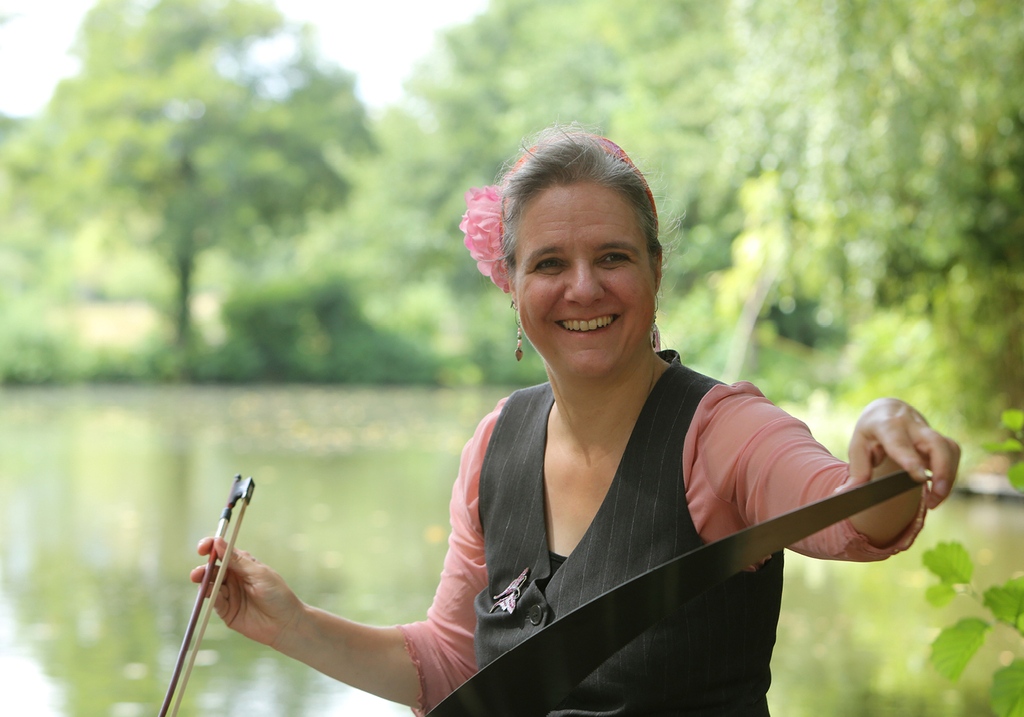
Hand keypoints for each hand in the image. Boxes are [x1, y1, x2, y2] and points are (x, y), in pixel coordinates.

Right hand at [192, 537, 304, 647]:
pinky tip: (209, 593)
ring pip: (209, 585)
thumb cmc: (277, 594)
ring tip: (200, 581)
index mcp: (243, 564)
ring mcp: (229, 594)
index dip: (211, 547)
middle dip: (203, 568)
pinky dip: (209, 596)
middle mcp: (233, 577)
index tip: (203, 548)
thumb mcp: (259, 574)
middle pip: (212, 569)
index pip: (223, 552)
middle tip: (198, 572)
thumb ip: (237, 560)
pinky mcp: (226, 611)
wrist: (285, 623)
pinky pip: (214, 602)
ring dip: (203, 582)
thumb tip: (218, 541)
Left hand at [846, 397, 960, 509]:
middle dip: (942, 470)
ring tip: (934, 500)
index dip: (911, 459)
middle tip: (935, 497)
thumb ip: (856, 472)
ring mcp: (929, 430)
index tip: (920, 478)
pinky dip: (950, 474)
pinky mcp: (940, 438)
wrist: (887, 411)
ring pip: (949, 449)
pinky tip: (939, 490)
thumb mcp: (858, 447)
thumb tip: (843, 495)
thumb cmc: (870, 432)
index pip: (900, 441)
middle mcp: (911, 424)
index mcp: (886, 425)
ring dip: (948, 476)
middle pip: (935, 443)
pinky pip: (953, 454)